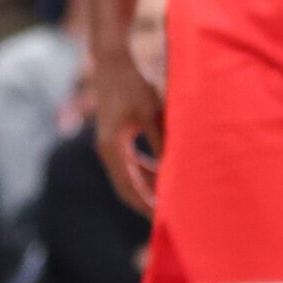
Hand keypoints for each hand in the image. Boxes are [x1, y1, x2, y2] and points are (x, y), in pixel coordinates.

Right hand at [88, 49, 163, 216]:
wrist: (111, 61)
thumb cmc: (132, 84)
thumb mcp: (151, 113)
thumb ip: (161, 143)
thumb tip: (175, 172)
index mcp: (112, 148)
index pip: (130, 188)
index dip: (147, 206)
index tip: (165, 221)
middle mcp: (107, 150)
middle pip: (126, 188)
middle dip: (146, 203)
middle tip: (169, 219)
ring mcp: (109, 144)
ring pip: (128, 177)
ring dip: (147, 187)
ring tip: (170, 199)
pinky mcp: (114, 138)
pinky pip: (129, 164)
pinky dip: (144, 172)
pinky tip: (161, 174)